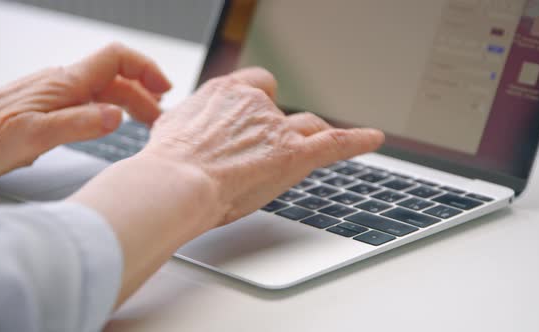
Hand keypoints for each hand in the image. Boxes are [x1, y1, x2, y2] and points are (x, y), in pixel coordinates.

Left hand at [0, 43, 170, 179]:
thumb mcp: (34, 137)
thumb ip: (78, 124)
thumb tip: (116, 116)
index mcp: (64, 84)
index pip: (115, 58)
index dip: (145, 68)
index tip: (164, 89)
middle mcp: (61, 84)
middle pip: (115, 78)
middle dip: (144, 93)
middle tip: (159, 119)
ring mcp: (54, 95)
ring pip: (102, 90)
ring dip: (129, 103)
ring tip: (145, 123)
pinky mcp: (47, 108)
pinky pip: (88, 102)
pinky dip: (110, 111)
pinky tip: (111, 126)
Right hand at [70, 67, 383, 306]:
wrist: (174, 182)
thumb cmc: (166, 164)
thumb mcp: (172, 129)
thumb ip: (191, 123)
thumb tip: (184, 128)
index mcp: (224, 92)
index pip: (256, 87)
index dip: (259, 105)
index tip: (258, 116)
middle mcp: (254, 104)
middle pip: (281, 108)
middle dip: (277, 125)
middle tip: (264, 148)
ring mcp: (276, 127)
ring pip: (305, 124)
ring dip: (305, 137)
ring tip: (301, 153)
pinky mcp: (293, 153)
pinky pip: (334, 142)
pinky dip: (356, 140)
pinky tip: (373, 138)